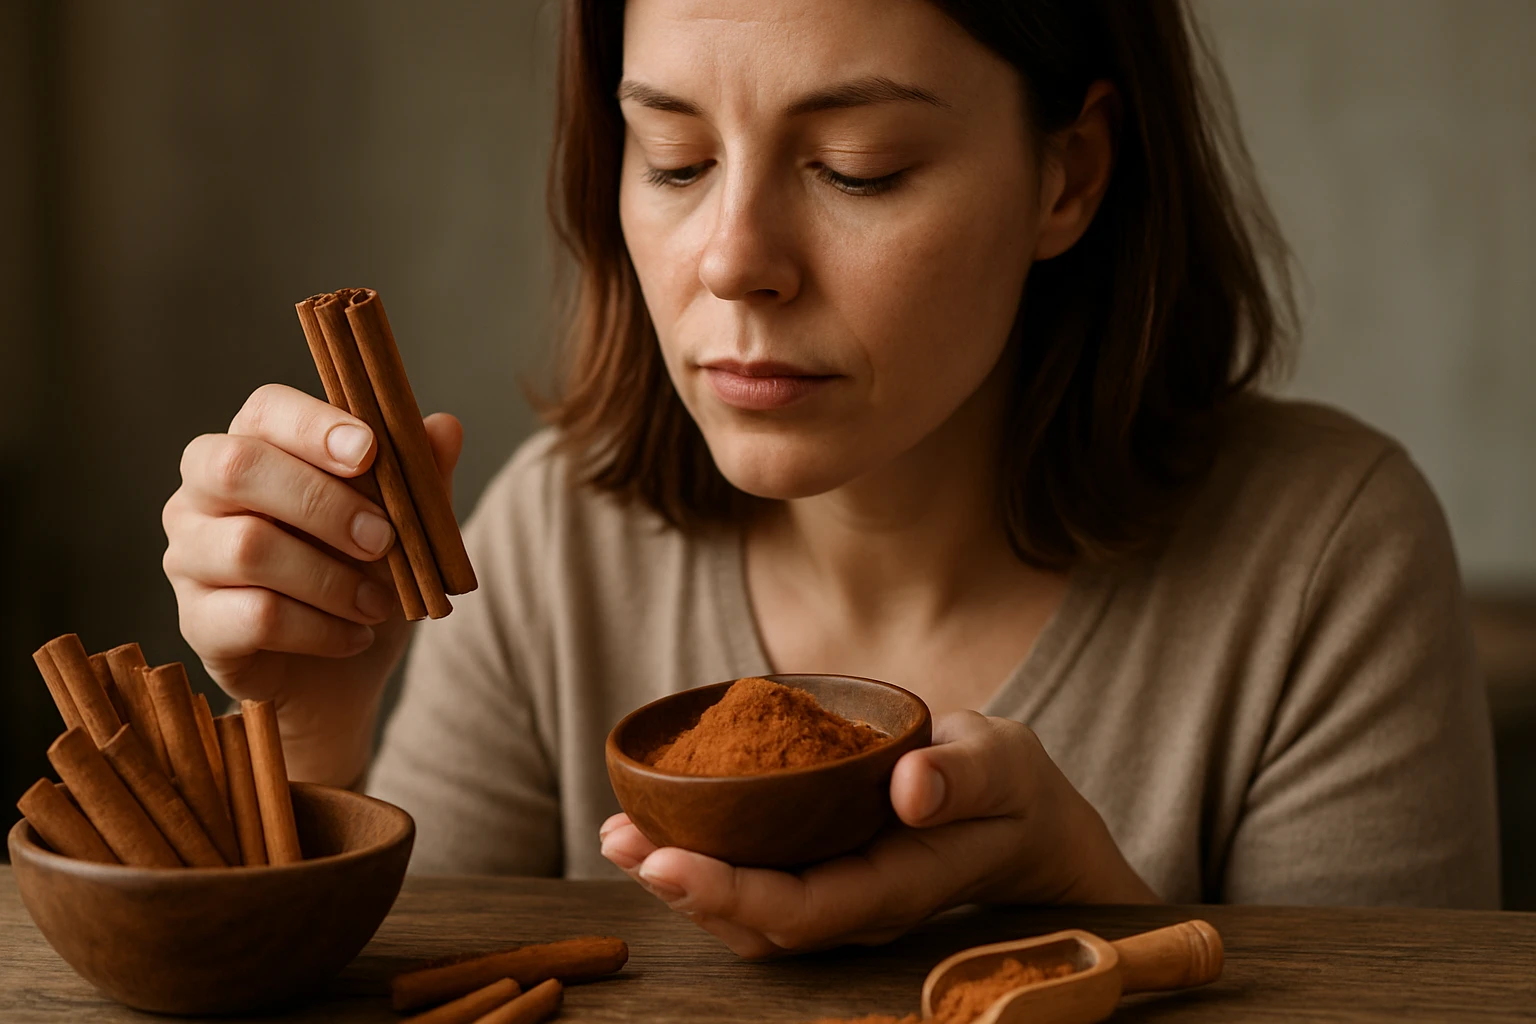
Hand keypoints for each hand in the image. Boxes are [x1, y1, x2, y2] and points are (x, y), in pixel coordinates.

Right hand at [161, 383, 462, 784]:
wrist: (345, 673)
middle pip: (237, 467)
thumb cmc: (366, 576)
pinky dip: (321, 628)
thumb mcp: (408, 525)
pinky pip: (256, 616)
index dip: (313, 425)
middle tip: (383, 539)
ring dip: (332, 578)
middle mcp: (203, 494)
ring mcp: (189, 557)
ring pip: (248, 548)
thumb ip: (420, 474)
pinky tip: (355, 636)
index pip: (264, 409)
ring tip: (380, 603)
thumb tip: (444, 427)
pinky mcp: (196, 622)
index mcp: (256, 448)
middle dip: (323, 502)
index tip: (369, 451)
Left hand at [599, 711, 1157, 956]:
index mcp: (896, 886)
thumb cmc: (1012, 791)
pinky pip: (750, 880)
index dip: (730, 892)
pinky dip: (698, 858)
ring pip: (743, 913)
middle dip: (681, 888)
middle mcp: (855, 906)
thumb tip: (911, 787)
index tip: (669, 861)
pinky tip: (654, 824)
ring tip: (617, 833)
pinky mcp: (818, 871)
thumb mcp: (1006, 764)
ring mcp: (834, 895)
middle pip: (756, 924)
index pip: (803, 909)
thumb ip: (967, 775)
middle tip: (619, 840)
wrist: (1022, 825)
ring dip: (675, 878)